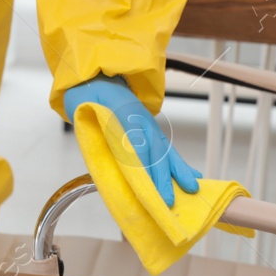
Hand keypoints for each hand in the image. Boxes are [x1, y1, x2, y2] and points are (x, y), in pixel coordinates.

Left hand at [64, 76, 200, 206]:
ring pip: (165, 149)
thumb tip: (103, 157)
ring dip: (178, 171)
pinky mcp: (151, 129)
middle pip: (154, 150)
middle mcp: (140, 119)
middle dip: (162, 177)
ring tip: (192, 189)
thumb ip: (92, 129)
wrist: (97, 73)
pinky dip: (179, 163)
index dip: (142, 166)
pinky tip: (193, 176)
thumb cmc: (87, 95)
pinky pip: (167, 148)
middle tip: (168, 201)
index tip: (147, 187)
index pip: (135, 144)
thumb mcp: (82, 107)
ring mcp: (148, 123)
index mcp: (121, 113)